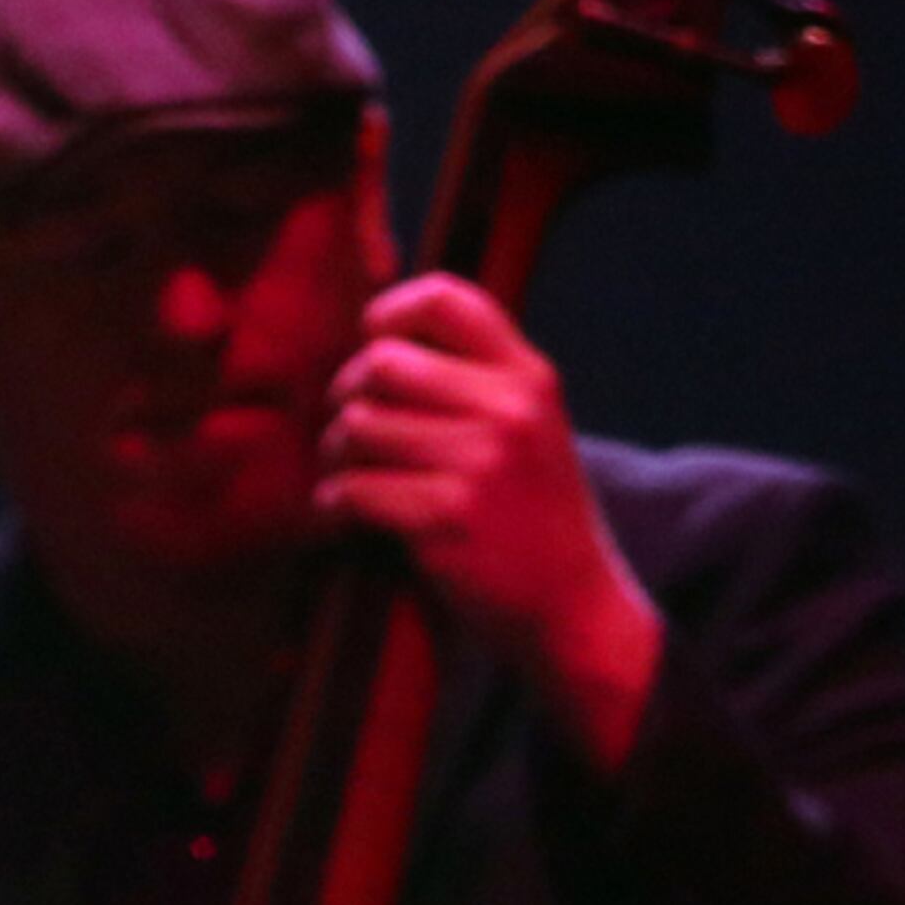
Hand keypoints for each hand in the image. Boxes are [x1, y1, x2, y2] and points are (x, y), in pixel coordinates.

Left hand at [317, 274, 663, 771]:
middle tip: (346, 432)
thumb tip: (379, 340)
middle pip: (381, 362)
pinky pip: (352, 488)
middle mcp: (507, 408)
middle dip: (346, 396)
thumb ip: (476, 380)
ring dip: (333, 453)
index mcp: (528, 375)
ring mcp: (478, 463)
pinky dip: (333, 502)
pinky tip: (343, 513)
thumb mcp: (530, 428)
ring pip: (357, 425)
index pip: (445, 299)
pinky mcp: (444, 518)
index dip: (387, 313)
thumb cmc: (534, 516)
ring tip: (346, 474)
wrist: (571, 605)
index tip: (371, 345)